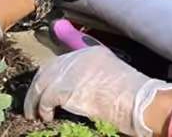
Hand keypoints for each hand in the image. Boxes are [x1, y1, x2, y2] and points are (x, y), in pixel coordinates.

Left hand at [24, 46, 171, 135]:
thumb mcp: (111, 80)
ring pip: (43, 82)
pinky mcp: (67, 86)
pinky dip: (43, 108)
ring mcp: (73, 69)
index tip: (44, 90)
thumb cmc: (132, 97)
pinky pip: (46, 97)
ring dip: (35, 100)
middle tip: (33, 104)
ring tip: (34, 115)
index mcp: (92, 53)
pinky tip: (47, 118)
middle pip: (48, 68)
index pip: (63, 60)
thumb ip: (92, 79)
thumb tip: (73, 93)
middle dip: (38, 87)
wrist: (138, 101)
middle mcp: (80, 57)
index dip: (51, 76)